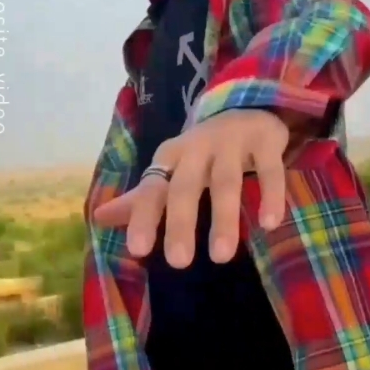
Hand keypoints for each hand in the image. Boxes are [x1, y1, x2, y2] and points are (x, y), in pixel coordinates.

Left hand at [94, 109, 288, 267]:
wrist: (247, 106)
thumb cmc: (204, 151)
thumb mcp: (172, 170)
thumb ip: (141, 198)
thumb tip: (98, 218)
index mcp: (172, 155)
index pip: (153, 187)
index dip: (144, 216)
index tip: (138, 250)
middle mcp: (199, 146)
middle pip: (187, 185)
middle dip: (180, 222)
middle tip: (178, 262)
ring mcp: (232, 142)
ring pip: (226, 181)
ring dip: (224, 217)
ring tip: (221, 256)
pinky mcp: (265, 140)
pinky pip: (270, 169)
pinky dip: (270, 194)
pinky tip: (271, 223)